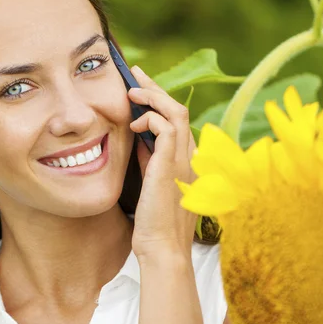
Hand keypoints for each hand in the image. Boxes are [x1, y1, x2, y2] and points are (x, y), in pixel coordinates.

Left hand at [128, 65, 198, 260]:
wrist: (163, 249)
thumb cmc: (156, 223)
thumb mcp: (152, 183)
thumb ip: (151, 159)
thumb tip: (140, 137)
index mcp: (187, 161)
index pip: (177, 121)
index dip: (159, 102)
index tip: (141, 90)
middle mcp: (191, 156)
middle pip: (178, 109)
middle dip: (155, 88)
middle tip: (136, 74)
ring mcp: (184, 160)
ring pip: (176, 112)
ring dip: (152, 96)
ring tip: (131, 90)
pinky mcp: (172, 165)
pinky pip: (166, 127)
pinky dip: (149, 117)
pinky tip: (134, 124)